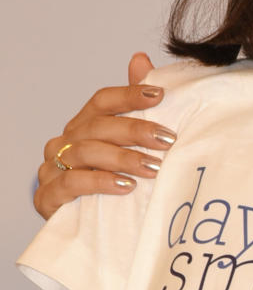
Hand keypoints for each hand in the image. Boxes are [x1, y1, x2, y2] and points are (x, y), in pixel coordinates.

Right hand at [34, 53, 172, 218]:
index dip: (129, 94)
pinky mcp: (48, 197)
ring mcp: (52, 168)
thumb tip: (139, 58)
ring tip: (153, 168)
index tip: (160, 95)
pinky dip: (100, 183)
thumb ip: (134, 106)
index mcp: (83, 125)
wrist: (89, 230)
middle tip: (168, 140)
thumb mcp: (129, 147)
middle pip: (98, 126)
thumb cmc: (109, 181)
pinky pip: (71, 183)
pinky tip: (126, 186)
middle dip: (136, 131)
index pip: (102, 101)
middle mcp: (65, 142)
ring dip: (124, 159)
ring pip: (86, 153)